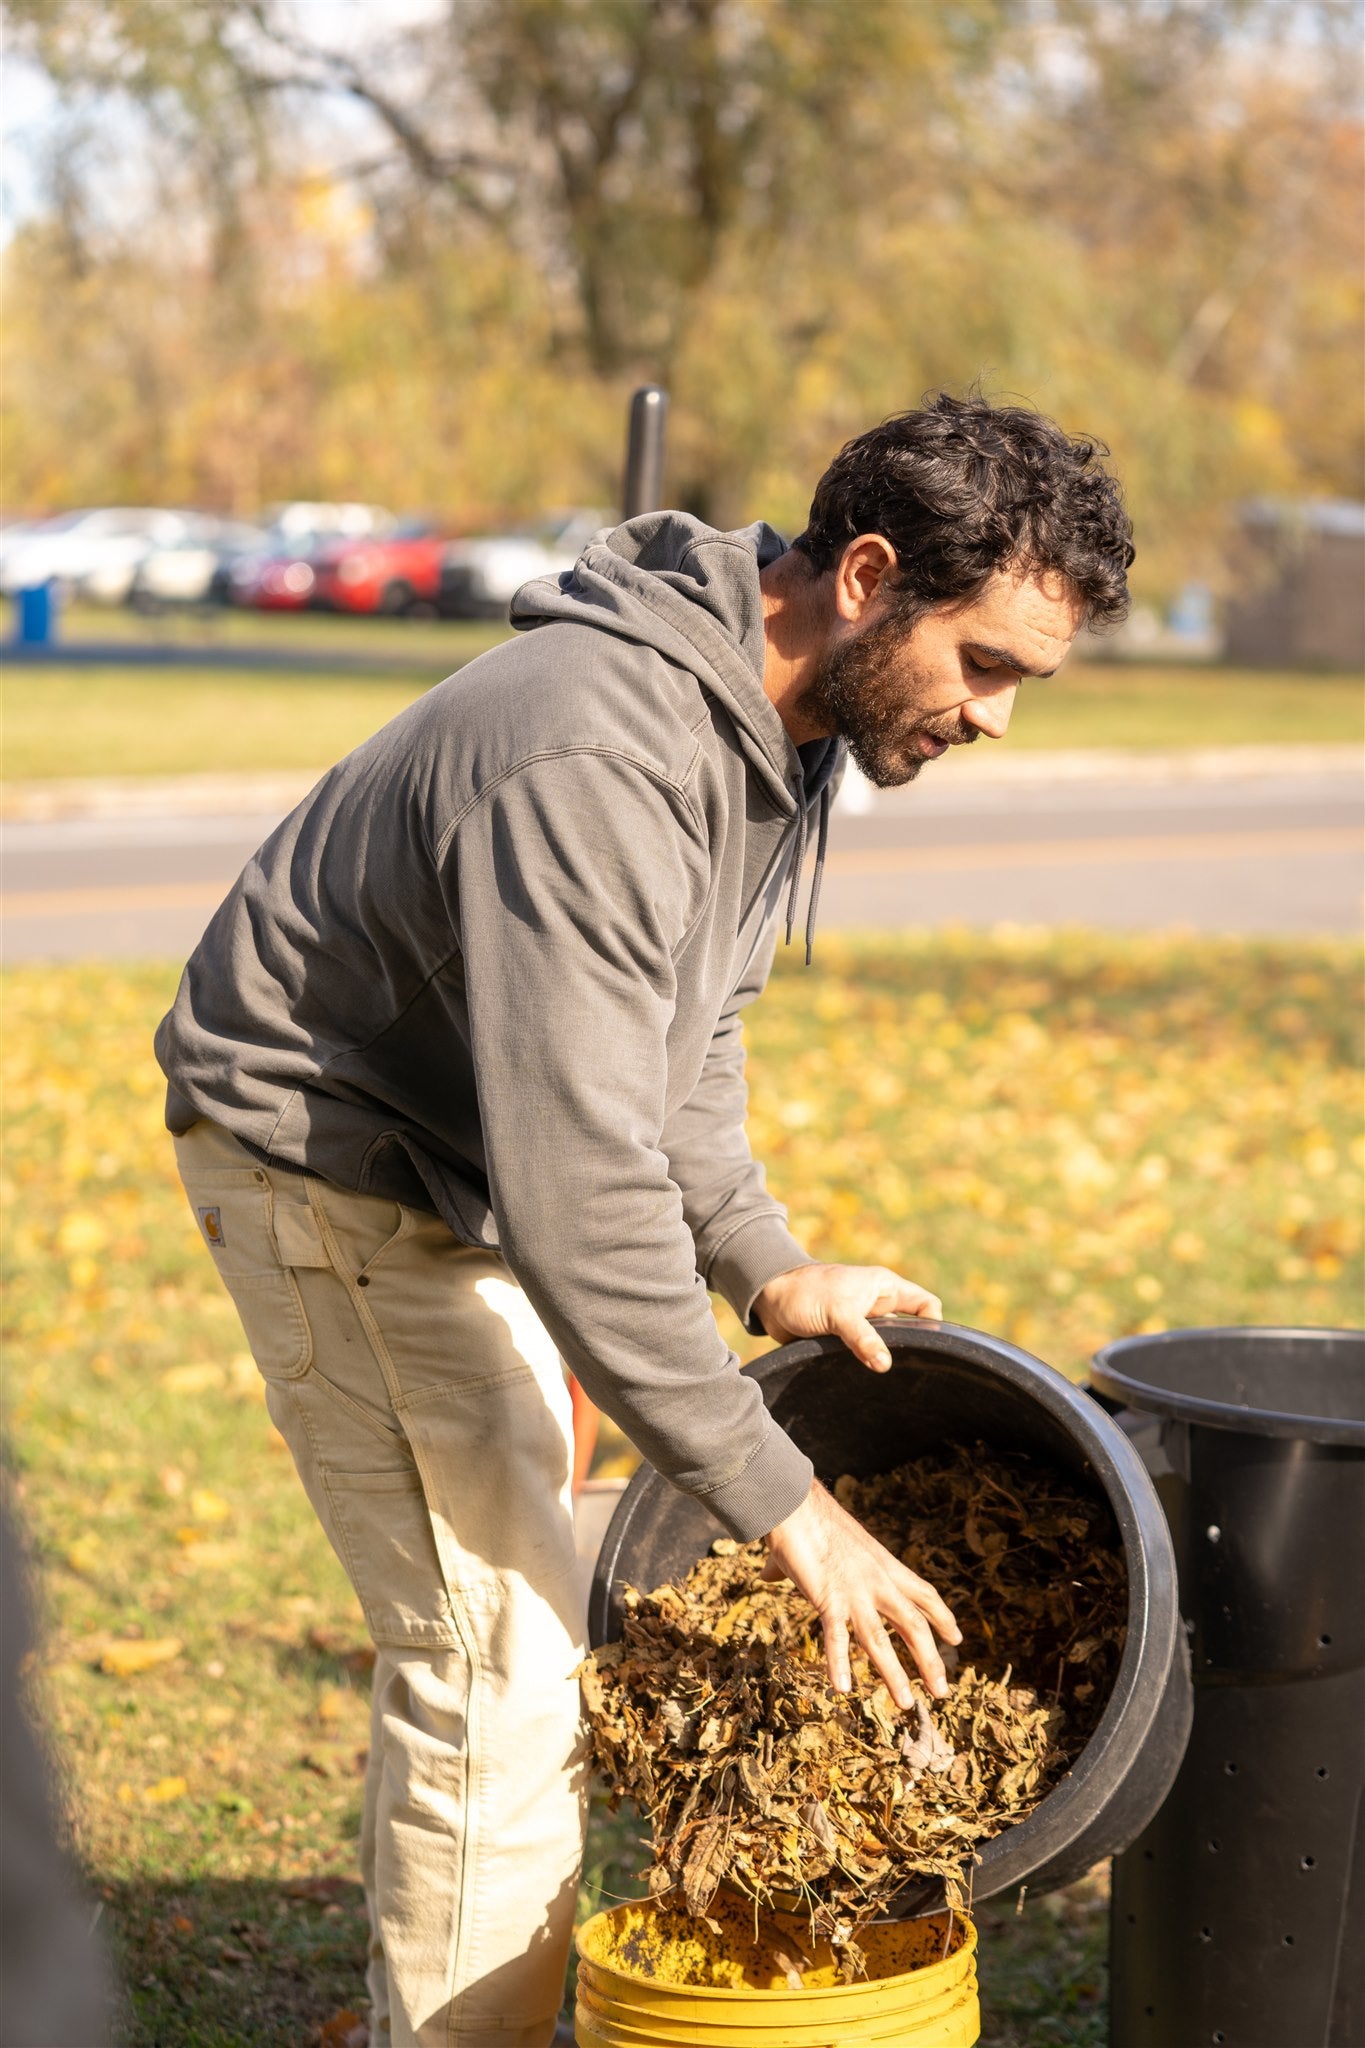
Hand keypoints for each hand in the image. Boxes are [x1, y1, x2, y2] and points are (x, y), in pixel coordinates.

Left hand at [753, 1262, 941, 1372]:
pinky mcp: (846, 1340)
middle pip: (910, 1329)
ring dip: (886, 1360)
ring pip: (887, 1346)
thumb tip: (885, 1365)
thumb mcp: (838, 1313)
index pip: (925, 1304)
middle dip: (912, 1349)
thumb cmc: (805, 1293)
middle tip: (917, 1376)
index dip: (934, 1324)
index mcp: (885, 1288)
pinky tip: (869, 1384)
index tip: (933, 1350)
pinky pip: (865, 1355)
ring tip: (893, 1385)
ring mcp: (863, 1323)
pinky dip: (867, 1366)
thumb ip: (862, 1337)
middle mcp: (878, 1305)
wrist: (769, 1299)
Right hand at [763, 1479, 960, 1702]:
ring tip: (906, 1704)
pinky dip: (839, 1664)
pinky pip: (836, 1638)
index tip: (956, 1638)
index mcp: (883, 1564)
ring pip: (880, 1640)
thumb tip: (767, 1574)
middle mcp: (877, 1581)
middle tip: (942, 1690)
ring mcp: (854, 1591)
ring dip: (894, 1674)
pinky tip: (842, 1690)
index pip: (923, 1594)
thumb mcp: (820, 1544)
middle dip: (930, 1660)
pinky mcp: (828, 1598)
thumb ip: (799, 1568)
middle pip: (913, 1625)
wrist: (796, 1503)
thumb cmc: (805, 1519)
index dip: (942, 1617)